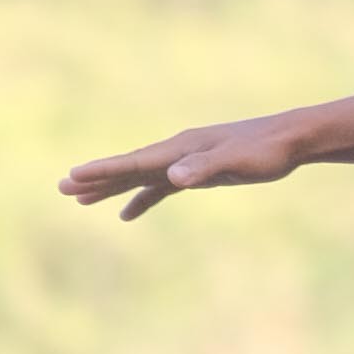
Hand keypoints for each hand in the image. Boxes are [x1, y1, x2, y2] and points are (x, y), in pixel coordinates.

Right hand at [59, 116, 311, 224]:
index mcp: (182, 148)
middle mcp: (178, 152)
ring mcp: (188, 161)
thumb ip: (205, 168)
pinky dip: (143, 199)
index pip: (134, 162)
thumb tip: (173, 177)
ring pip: (141, 177)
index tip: (72, 177)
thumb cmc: (267, 150)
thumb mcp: (237, 162)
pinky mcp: (200, 172)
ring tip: (81, 200)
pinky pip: (161, 187)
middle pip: (129, 168)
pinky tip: (127, 213)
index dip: (102, 171)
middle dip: (96, 179)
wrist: (292, 140)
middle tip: (62, 188)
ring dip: (112, 189)